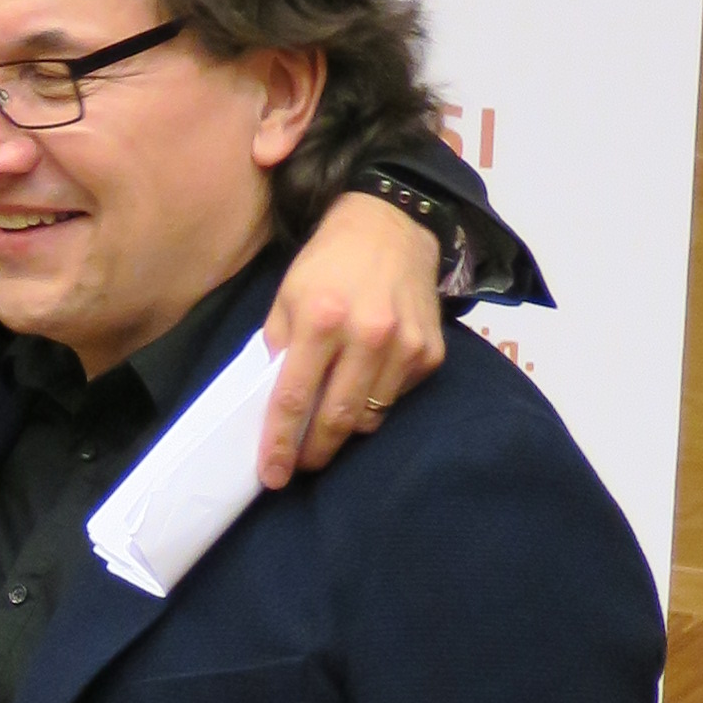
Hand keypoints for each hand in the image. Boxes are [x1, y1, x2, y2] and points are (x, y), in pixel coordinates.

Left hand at [255, 192, 446, 485]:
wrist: (391, 226)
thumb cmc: (329, 263)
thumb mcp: (288, 295)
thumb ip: (278, 347)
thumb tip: (272, 402)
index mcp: (321, 318)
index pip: (293, 397)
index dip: (280, 443)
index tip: (273, 475)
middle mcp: (367, 334)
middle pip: (336, 419)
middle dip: (314, 451)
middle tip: (301, 463)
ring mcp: (404, 345)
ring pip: (369, 418)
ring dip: (345, 428)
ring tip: (329, 422)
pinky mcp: (429, 352)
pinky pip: (396, 399)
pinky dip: (376, 402)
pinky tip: (364, 383)